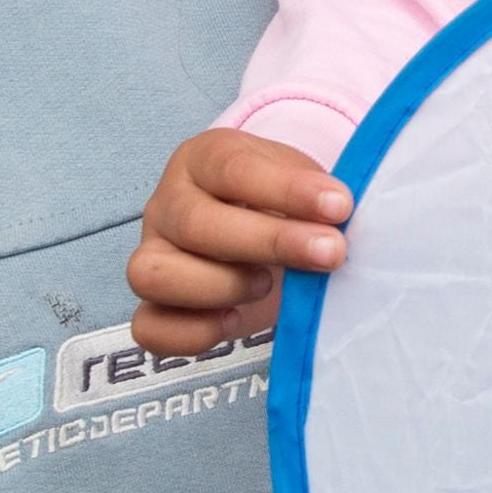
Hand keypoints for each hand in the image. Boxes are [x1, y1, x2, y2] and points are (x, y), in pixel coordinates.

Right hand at [124, 129, 347, 355]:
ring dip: (219, 286)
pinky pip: (148, 328)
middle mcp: (168, 204)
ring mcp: (153, 256)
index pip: (232, 168)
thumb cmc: (283, 204)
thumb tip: (343, 217)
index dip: (287, 189)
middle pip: (194, 223)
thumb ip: (318, 200)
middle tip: (329, 252)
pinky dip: (190, 332)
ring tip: (268, 285)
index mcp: (202, 160)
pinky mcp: (153, 306)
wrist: (263, 230)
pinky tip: (235, 321)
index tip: (339, 206)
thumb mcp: (302, 185)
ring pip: (151, 274)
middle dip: (269, 242)